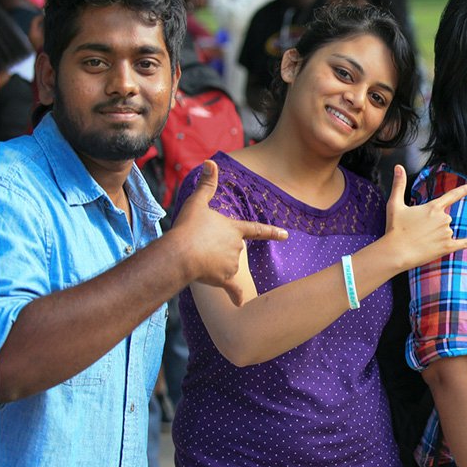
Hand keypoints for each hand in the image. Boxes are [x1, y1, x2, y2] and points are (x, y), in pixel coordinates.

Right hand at [172, 160, 287, 304]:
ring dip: (213, 265)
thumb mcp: (197, 202)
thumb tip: (210, 162)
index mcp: (234, 229)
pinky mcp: (224, 278)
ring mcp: (232, 264)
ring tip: (195, 259)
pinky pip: (233, 289)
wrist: (181, 253)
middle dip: (216, 250)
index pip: (257, 230)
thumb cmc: (188, 227)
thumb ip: (206, 184)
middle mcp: (237, 247)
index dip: (272, 232)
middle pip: (232, 250)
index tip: (286, 235)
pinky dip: (237, 297)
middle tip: (197, 246)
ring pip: (225, 267)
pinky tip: (242, 305)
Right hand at [382, 165, 466, 270]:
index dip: (464, 190)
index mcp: (433, 207)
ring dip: (437, 235)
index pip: (452, 195)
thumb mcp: (395, 204)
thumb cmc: (395, 228)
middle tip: (416, 231)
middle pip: (444, 218)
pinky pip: (463, 243)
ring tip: (420, 240)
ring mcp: (446, 233)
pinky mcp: (446, 247)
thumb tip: (398, 167)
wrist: (396, 252)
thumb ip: (399, 185)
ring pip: (447, 231)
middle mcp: (443, 219)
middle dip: (433, 224)